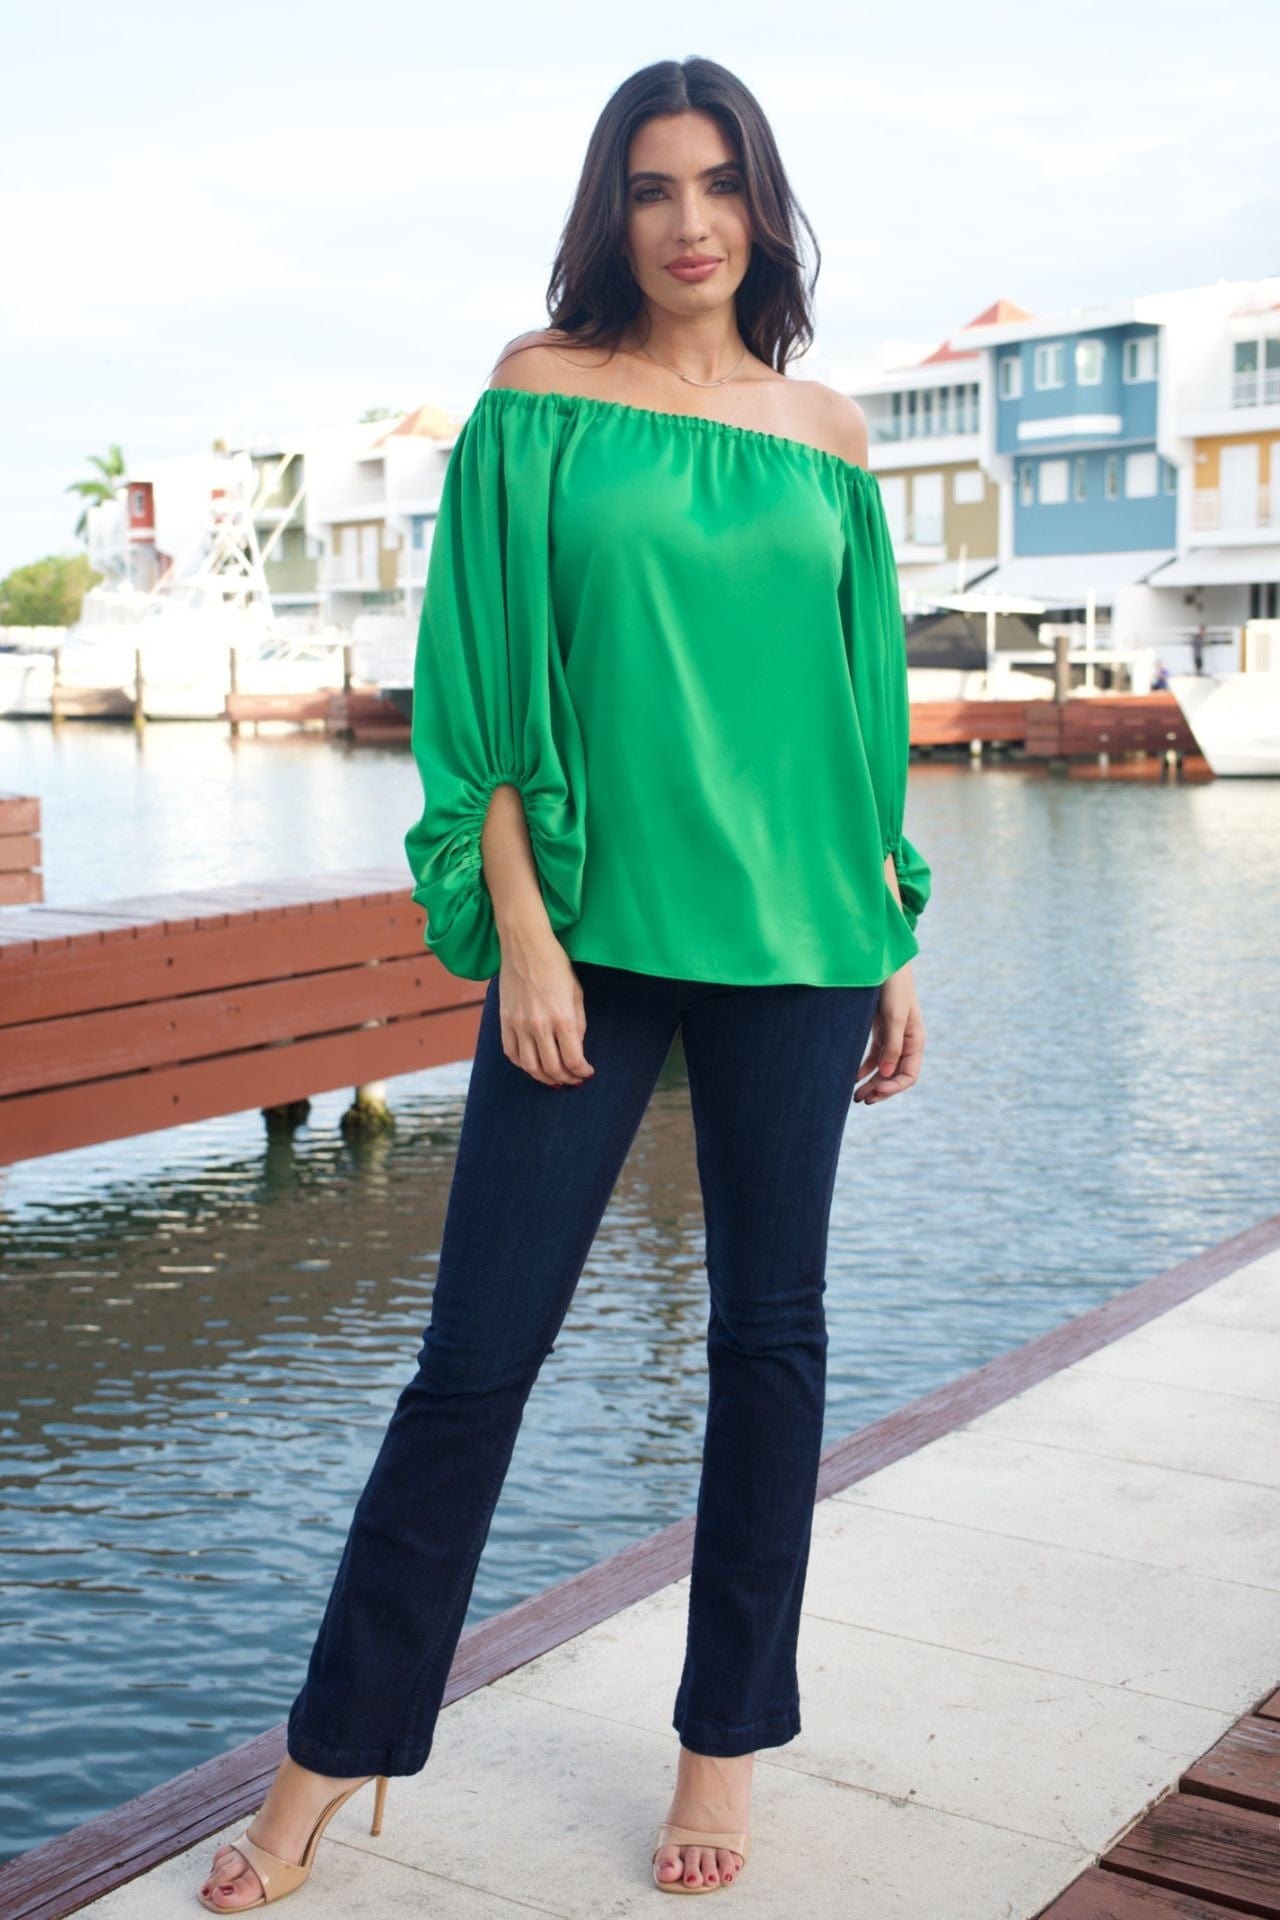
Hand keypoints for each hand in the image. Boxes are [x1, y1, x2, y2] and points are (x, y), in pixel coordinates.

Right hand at [498, 938, 595, 1087]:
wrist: (525, 946)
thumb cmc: (555, 965)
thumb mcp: (576, 993)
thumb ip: (578, 1024)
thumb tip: (577, 1049)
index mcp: (562, 1017)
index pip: (573, 1059)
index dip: (582, 1072)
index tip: (588, 1072)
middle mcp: (539, 1025)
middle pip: (552, 1068)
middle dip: (566, 1079)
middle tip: (574, 1080)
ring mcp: (518, 1024)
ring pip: (530, 1067)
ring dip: (544, 1078)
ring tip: (555, 1079)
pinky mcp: (504, 1021)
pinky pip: (511, 1053)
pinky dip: (523, 1065)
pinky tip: (533, 1064)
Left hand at [854, 965, 923, 1105]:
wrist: (882, 961)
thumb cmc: (892, 986)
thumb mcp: (893, 1016)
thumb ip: (892, 1045)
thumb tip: (886, 1074)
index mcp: (915, 1040)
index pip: (909, 1075)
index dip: (893, 1088)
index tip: (876, 1093)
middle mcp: (905, 1042)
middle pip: (895, 1075)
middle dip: (880, 1089)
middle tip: (861, 1100)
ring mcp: (892, 1037)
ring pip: (883, 1068)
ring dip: (871, 1083)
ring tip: (856, 1096)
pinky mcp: (879, 1030)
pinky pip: (873, 1056)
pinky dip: (864, 1068)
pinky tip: (852, 1077)